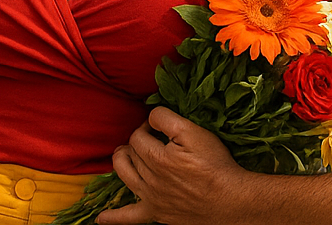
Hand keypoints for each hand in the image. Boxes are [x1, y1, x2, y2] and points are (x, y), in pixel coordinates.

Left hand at [98, 108, 250, 224]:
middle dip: (137, 142)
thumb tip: (150, 117)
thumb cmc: (215, 166)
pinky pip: (129, 218)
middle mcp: (149, 180)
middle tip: (150, 138)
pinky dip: (114, 218)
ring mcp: (151, 199)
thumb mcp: (195, 133)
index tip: (158, 128)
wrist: (231, 201)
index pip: (138, 136)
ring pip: (124, 177)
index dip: (146, 127)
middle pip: (131, 154)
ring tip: (125, 154)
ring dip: (121, 163)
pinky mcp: (157, 214)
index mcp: (157, 158)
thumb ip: (167, 120)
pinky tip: (101, 219)